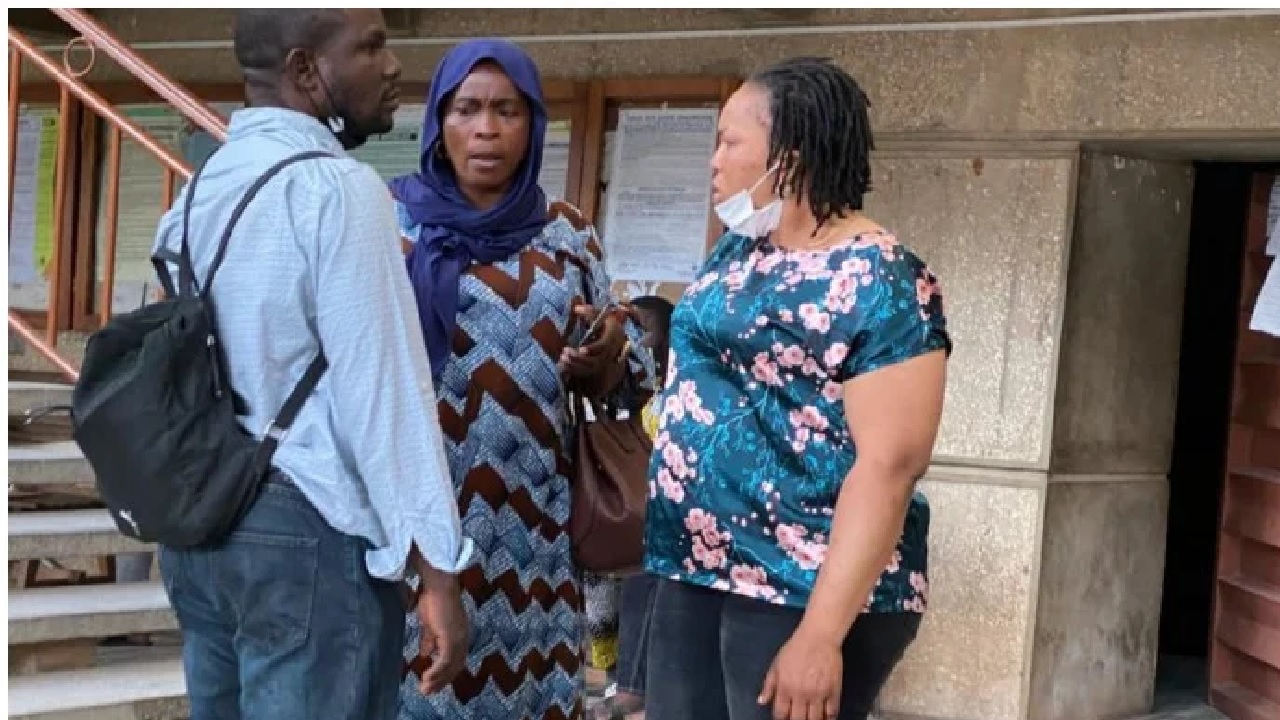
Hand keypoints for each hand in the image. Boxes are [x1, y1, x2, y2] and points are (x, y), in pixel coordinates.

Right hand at [414, 569, 468, 694]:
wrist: (438, 585)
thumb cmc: (434, 599)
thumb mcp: (430, 624)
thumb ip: (429, 639)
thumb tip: (425, 654)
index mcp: (459, 634)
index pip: (456, 659)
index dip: (445, 673)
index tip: (432, 683)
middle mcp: (462, 638)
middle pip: (455, 666)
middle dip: (441, 681)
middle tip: (428, 692)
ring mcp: (458, 638)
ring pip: (451, 666)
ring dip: (437, 679)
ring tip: (424, 688)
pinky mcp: (451, 636)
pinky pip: (445, 660)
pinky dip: (436, 671)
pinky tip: (426, 677)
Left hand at [559, 304, 627, 384]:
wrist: (617, 334)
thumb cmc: (606, 322)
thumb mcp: (601, 314)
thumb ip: (589, 311)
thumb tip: (576, 308)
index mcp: (613, 337)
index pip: (603, 346)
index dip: (592, 349)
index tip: (580, 349)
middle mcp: (610, 351)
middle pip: (596, 360)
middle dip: (579, 358)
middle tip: (564, 352)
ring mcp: (605, 361)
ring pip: (591, 368)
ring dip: (575, 366)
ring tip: (562, 359)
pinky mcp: (599, 367)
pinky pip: (587, 372)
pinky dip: (575, 370)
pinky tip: (563, 366)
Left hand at [759, 627, 842, 719]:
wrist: (818, 637)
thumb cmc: (796, 649)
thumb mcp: (777, 665)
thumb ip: (769, 685)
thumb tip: (761, 701)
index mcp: (785, 687)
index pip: (781, 714)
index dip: (781, 719)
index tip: (784, 717)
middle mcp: (801, 693)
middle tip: (798, 717)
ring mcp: (818, 693)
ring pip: (815, 719)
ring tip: (810, 717)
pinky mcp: (833, 691)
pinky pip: (832, 712)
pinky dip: (828, 717)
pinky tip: (825, 716)